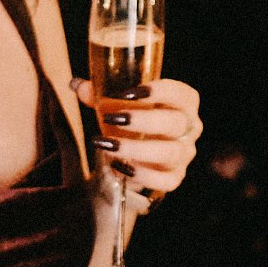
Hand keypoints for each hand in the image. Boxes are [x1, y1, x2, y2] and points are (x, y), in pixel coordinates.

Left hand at [77, 74, 201, 197]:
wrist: (138, 155)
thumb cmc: (133, 122)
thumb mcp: (119, 105)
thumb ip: (100, 94)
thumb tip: (78, 86)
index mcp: (183, 104)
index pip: (182, 94)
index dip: (160, 91)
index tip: (128, 93)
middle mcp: (189, 128)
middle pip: (175, 123)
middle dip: (143, 120)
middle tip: (112, 119)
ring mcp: (184, 154)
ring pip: (170, 152)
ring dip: (136, 148)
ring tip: (107, 144)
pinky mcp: (175, 177)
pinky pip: (165, 180)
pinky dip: (141, 174)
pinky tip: (119, 167)